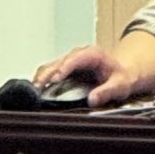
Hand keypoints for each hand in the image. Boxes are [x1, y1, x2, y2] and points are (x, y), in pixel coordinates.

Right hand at [30, 35, 154, 106]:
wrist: (121, 73)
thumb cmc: (120, 77)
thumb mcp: (120, 85)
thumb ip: (107, 91)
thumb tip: (92, 99)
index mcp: (92, 54)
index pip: (75, 58)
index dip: (64, 67)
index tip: (56, 78)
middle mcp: (78, 55)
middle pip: (58, 62)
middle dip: (47, 74)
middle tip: (38, 88)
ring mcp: (68, 61)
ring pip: (50, 66)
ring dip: (41, 78)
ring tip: (33, 91)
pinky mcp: (63, 69)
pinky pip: (49, 72)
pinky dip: (41, 80)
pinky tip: (36, 91)